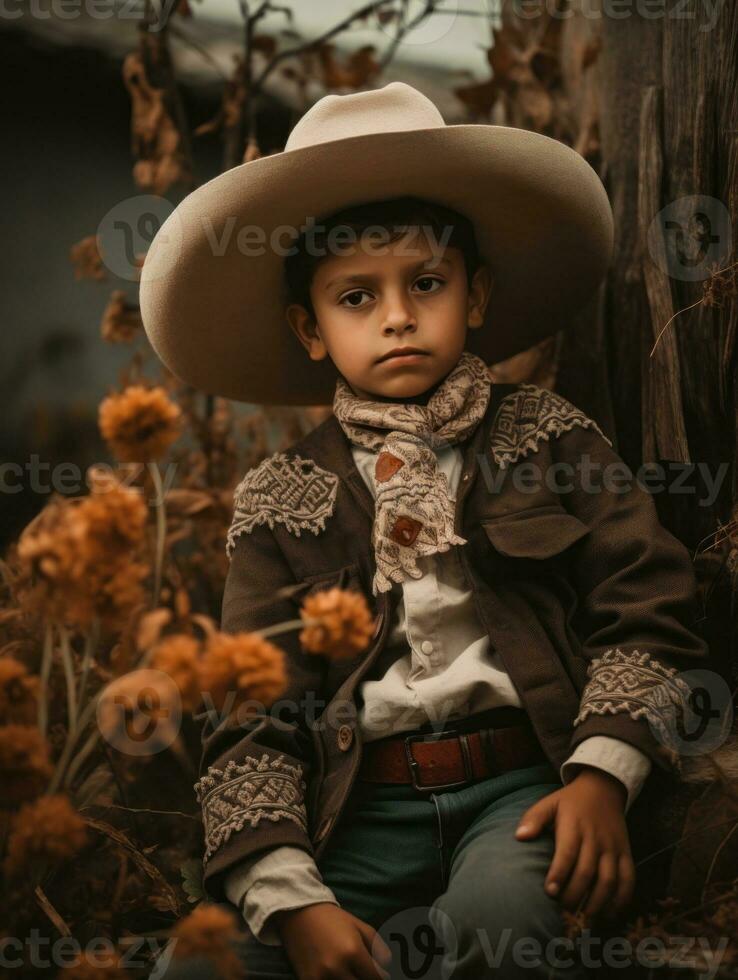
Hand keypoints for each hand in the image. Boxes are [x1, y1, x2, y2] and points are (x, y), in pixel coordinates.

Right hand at [273, 902, 391, 979]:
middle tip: (363, 973)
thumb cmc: (333, 920)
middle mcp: (337, 967)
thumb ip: (378, 948)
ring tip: (351, 973)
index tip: (379, 976)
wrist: (299, 914)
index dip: (381, 978)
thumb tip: (387, 969)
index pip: (376, 978)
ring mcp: (321, 977)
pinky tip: (338, 977)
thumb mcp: (360, 927)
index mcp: (353, 952)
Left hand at [514, 767, 635, 921]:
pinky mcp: (626, 853)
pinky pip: (628, 879)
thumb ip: (534, 818)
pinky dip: (621, 899)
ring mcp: (613, 847)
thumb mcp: (550, 803)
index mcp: (574, 826)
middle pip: (587, 871)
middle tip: (562, 910)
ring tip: (583, 918)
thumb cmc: (570, 801)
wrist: (603, 789)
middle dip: (574, 894)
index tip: (550, 892)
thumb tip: (520, 837)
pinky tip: (609, 914)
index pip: (568, 853)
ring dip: (597, 902)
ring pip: (609, 879)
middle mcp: (596, 838)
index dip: (559, 874)